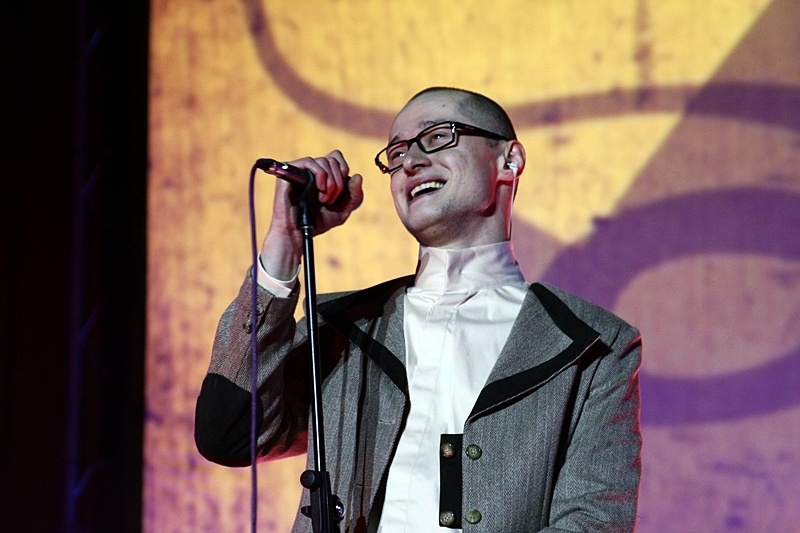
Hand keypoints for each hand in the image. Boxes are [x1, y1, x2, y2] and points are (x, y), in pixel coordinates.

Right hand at [261, 150, 363, 279]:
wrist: (298, 232)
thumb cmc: (317, 222)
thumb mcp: (343, 210)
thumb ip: (354, 195)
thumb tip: (358, 176)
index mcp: (324, 174)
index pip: (337, 158)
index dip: (344, 171)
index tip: (341, 192)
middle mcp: (312, 169)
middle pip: (334, 159)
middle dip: (339, 182)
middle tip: (330, 201)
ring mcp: (301, 169)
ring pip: (324, 161)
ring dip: (330, 183)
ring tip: (322, 200)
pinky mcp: (290, 170)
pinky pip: (310, 161)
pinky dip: (320, 175)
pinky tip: (319, 190)